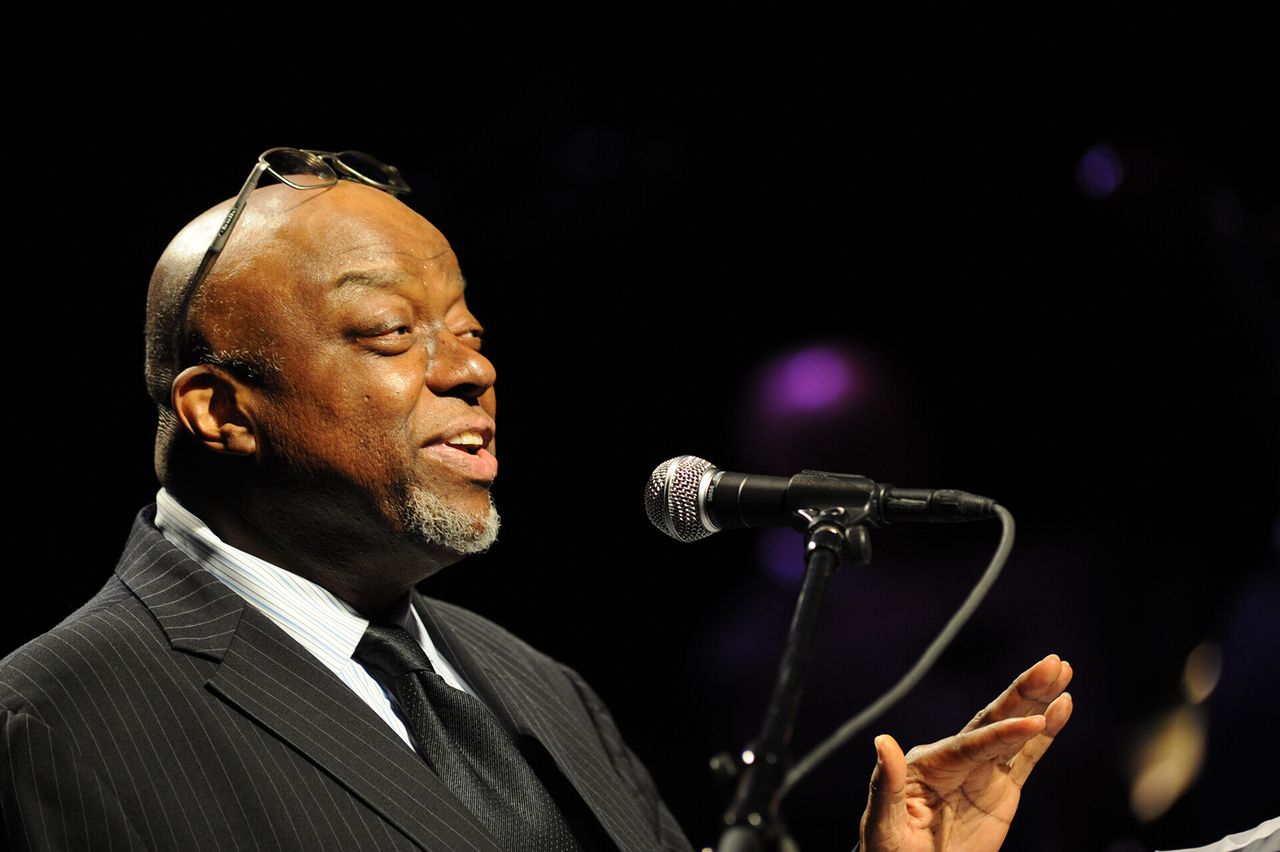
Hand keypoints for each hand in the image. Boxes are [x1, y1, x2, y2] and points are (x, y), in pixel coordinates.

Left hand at [859, 654, 1073, 851]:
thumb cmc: (890, 851)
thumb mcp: (883, 824)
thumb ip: (886, 783)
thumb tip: (882, 742)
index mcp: (929, 763)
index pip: (969, 744)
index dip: (1002, 733)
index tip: (1030, 721)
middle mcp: (956, 759)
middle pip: (994, 722)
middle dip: (1024, 693)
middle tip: (1053, 663)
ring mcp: (980, 772)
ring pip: (1014, 732)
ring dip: (1039, 701)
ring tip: (1062, 670)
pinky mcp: (1000, 788)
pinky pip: (1026, 757)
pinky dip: (1045, 734)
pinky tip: (1061, 707)